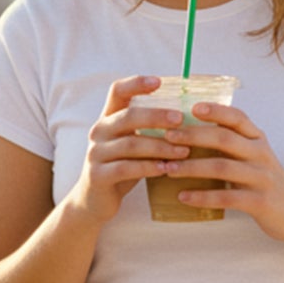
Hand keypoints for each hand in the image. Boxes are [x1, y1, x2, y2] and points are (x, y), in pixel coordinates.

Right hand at [67, 76, 192, 224]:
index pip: (117, 91)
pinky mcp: (97, 176)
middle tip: (181, 119)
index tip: (159, 81)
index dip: (136, 83)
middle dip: (157, 116)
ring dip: (160, 147)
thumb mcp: (133, 144)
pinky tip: (166, 169)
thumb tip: (189, 114)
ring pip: (131, 144)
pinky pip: (126, 168)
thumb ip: (149, 129)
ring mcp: (95, 153)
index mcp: (108, 118)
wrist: (94, 201)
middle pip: (128, 116)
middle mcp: (99, 131)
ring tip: (184, 151)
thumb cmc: (123, 167)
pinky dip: (148, 167)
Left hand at [161, 101, 283, 242]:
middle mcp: (261, 154)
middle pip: (224, 139)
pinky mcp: (260, 202)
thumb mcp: (255, 158)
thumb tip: (192, 134)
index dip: (215, 111)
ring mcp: (261, 178)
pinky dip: (202, 196)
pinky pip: (226, 197)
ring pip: (222, 167)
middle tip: (167, 136)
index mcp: (258, 140)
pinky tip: (183, 196)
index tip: (192, 107)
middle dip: (193, 136)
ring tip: (168, 168)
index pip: (237, 118)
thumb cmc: (268, 183)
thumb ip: (234, 145)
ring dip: (192, 167)